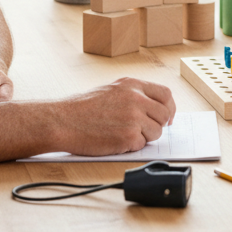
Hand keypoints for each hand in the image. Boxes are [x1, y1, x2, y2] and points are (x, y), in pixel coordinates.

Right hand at [52, 77, 175, 155]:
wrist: (62, 121)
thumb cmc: (82, 108)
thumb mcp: (111, 90)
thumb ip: (134, 95)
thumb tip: (155, 108)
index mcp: (132, 85)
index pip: (165, 94)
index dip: (169, 108)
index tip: (168, 118)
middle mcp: (136, 98)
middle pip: (164, 115)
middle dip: (157, 125)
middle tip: (143, 130)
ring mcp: (133, 118)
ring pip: (156, 132)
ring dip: (143, 137)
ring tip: (122, 133)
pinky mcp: (128, 137)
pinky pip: (141, 145)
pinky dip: (131, 146)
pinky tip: (114, 140)